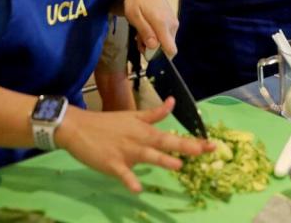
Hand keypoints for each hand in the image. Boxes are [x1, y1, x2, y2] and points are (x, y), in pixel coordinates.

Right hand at [55, 98, 213, 191]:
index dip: (192, 140)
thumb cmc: (107, 123)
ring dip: (163, 160)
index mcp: (145, 129)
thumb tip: (173, 102)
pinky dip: (130, 181)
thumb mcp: (132, 115)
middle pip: (166, 143)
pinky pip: (124, 174)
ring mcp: (126, 152)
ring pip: (148, 156)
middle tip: (205, 150)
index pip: (172, 135)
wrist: (79, 127)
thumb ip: (154, 113)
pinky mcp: (113, 164)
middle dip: (187, 147)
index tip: (211, 144)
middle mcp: (140, 140)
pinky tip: (137, 189)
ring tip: (178, 165)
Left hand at [123, 0, 178, 56]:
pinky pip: (167, 34)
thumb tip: (154, 47)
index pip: (171, 49)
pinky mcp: (173, 20)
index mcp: (162, 24)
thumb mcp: (134, 16)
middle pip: (166, 47)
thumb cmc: (135, 1)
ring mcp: (174, 22)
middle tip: (139, 40)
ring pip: (166, 41)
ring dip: (153, 41)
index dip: (160, 56)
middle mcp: (172, 24)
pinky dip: (157, 35)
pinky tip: (148, 27)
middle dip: (152, 48)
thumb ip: (144, 31)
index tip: (147, 52)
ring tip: (141, 31)